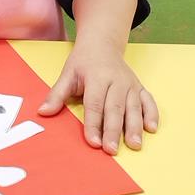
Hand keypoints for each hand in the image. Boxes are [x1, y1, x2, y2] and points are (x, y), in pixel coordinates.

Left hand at [37, 42, 158, 153]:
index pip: (94, 103)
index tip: (92, 142)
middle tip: (111, 150)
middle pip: (115, 108)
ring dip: (135, 127)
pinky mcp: (140, 87)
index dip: (93, 123)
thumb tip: (42, 112)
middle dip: (114, 130)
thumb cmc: (83, 62)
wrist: (102, 44)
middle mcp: (116, 80)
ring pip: (134, 107)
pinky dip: (152, 114)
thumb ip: (57, 94)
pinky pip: (149, 101)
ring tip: (134, 145)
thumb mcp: (67, 74)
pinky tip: (151, 129)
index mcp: (96, 77)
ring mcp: (130, 84)